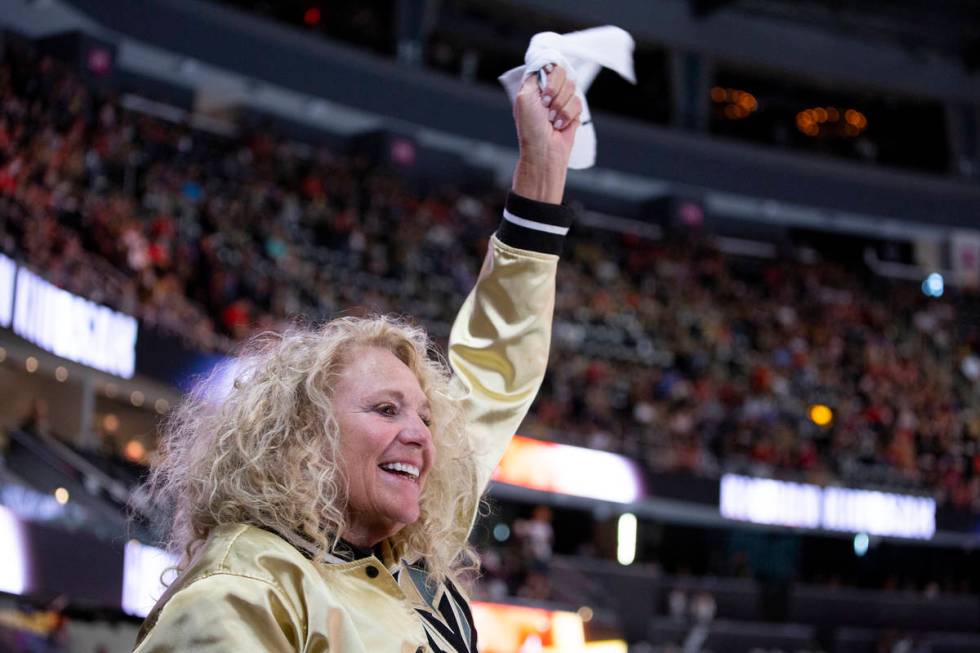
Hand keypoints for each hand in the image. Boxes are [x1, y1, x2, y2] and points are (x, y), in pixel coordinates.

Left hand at [512, 64, 582, 203]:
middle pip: (562, 73)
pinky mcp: (573, 111)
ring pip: (572, 87)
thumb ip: (533, 77)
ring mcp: (562, 100)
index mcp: (535, 86)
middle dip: (555, 91)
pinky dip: (568, 115)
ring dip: (560, 106)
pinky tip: (559, 125)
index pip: (549, 65)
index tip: (544, 91)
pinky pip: (578, 102)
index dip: (549, 76)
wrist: (543, 150)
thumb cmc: (530, 128)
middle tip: (546, 106)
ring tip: (551, 120)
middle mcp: (549, 91)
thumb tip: (545, 65)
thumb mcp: (524, 97)